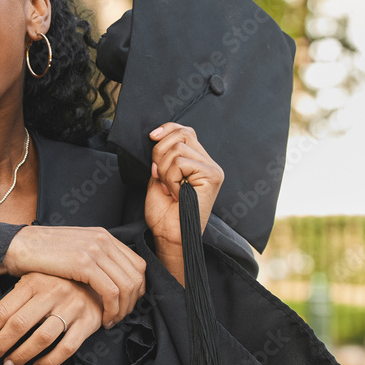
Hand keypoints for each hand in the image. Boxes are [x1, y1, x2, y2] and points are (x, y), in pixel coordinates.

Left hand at [0, 273, 104, 364]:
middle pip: (18, 325)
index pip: (2, 311)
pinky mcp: (88, 322)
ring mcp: (72, 307)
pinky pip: (66, 348)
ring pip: (41, 338)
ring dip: (21, 355)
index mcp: (33, 281)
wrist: (98, 280)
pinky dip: (50, 362)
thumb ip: (13, 294)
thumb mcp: (34, 279)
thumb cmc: (58, 284)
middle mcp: (52, 292)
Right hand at [1, 226, 145, 327]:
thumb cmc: (41, 255)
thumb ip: (94, 259)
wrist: (17, 247)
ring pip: (127, 285)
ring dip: (123, 309)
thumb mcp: (74, 251)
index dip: (137, 289)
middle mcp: (103, 239)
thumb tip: (109, 280)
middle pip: (137, 275)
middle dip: (133, 301)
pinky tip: (103, 320)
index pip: (137, 264)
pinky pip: (111, 292)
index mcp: (103, 235)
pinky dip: (112, 309)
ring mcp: (95, 250)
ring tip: (111, 321)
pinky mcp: (84, 263)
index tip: (125, 305)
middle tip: (120, 317)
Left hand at [145, 123, 223, 248]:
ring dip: (164, 170)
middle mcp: (209, 163)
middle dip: (160, 152)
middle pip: (181, 134)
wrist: (169, 235)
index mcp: (197, 162)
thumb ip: (162, 157)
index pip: (185, 131)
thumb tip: (157, 136)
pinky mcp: (212, 176)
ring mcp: (212, 169)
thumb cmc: (164, 212)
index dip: (167, 129)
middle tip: (159, 176)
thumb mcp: (159, 177)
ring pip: (177, 149)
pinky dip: (170, 178)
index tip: (152, 136)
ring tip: (169, 188)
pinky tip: (176, 193)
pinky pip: (180, 163)